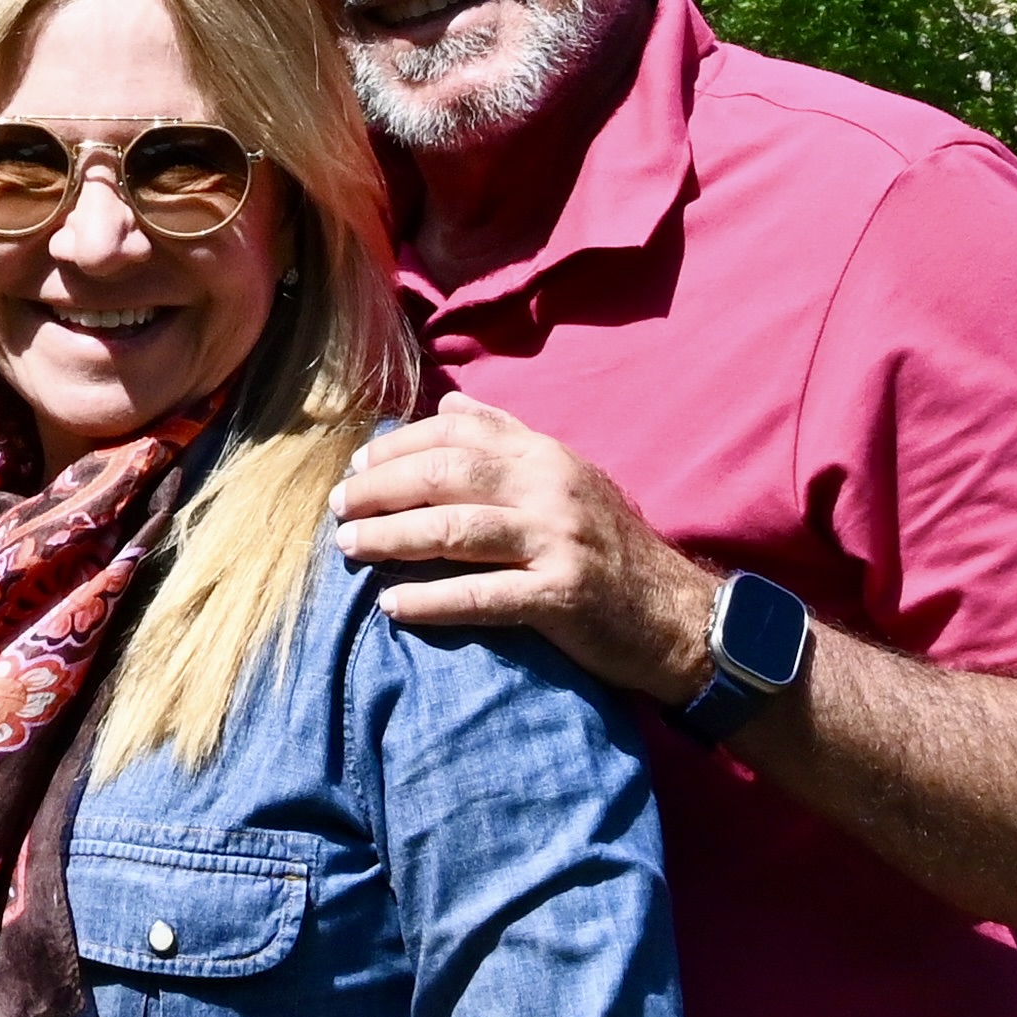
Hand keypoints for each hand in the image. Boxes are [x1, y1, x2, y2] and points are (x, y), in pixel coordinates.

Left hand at [329, 406, 720, 700]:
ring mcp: (556, 540)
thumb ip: (510, 437)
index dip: (399, 444)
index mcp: (546, 455)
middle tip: (337, 507)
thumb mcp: (569, 477)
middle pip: (446, 473)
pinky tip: (392, 605)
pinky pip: (481, 595)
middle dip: (381, 487)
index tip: (356, 463)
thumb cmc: (613, 549)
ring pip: (455, 529)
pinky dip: (431, 600)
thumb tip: (452, 400)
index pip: (459, 430)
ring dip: (391, 537)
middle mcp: (550, 487)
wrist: (679, 616)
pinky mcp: (560, 596)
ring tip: (348, 548)